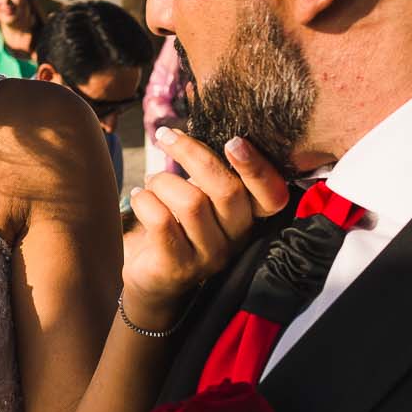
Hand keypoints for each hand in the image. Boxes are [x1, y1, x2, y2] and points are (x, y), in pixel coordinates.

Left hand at [122, 130, 290, 328]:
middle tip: (166, 137)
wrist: (151, 276)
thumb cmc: (176, 225)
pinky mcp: (178, 266)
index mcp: (248, 216)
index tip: (233, 141)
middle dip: (192, 153)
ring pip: (191, 202)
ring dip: (162, 181)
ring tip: (151, 183)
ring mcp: (208, 256)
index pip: (271, 196)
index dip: (258, 169)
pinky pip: (161, 220)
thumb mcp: (200, 196)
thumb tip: (193, 134)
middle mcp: (235, 238)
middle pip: (226, 189)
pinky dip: (144, 200)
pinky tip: (139, 197)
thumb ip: (207, 173)